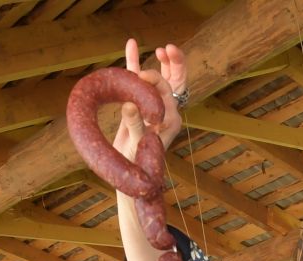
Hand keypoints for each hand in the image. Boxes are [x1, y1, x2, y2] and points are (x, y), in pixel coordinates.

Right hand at [110, 38, 186, 160]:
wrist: (128, 173)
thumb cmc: (137, 163)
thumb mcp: (138, 145)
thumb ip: (136, 125)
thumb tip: (128, 105)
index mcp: (171, 118)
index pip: (167, 91)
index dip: (155, 80)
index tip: (141, 76)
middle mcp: (164, 109)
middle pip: (174, 80)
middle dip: (172, 63)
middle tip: (167, 49)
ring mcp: (151, 104)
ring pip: (159, 78)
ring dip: (159, 62)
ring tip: (159, 48)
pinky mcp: (136, 103)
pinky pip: (137, 80)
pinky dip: (134, 63)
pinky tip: (131, 44)